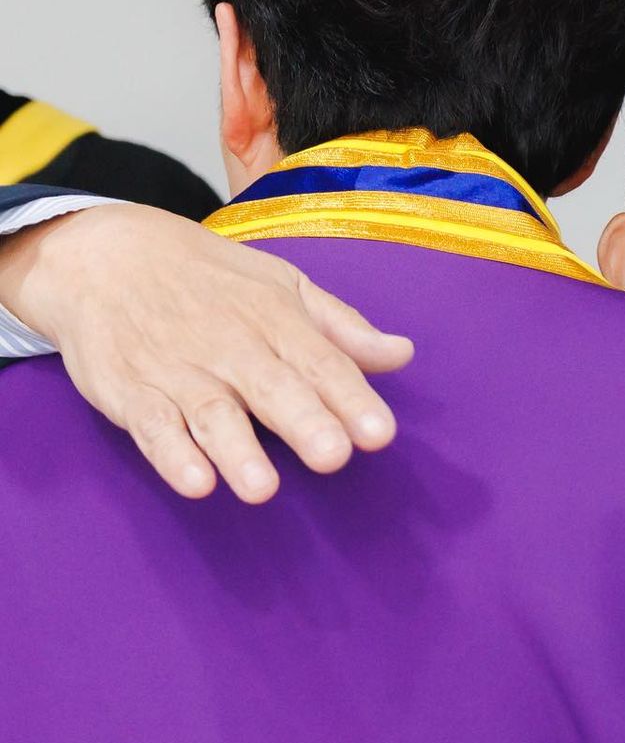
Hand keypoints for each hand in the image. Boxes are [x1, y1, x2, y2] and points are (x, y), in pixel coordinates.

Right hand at [0, 203, 413, 501]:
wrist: (104, 254)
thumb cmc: (208, 279)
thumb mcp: (281, 286)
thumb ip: (341, 328)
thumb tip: (402, 354)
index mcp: (276, 319)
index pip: (321, 362)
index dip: (351, 399)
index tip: (380, 434)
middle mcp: (231, 346)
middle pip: (272, 388)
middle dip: (303, 422)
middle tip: (333, 456)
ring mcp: (178, 370)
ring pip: (211, 413)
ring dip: (236, 451)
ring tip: (262, 488)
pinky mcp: (130, 391)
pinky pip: (152, 426)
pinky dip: (171, 454)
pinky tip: (194, 482)